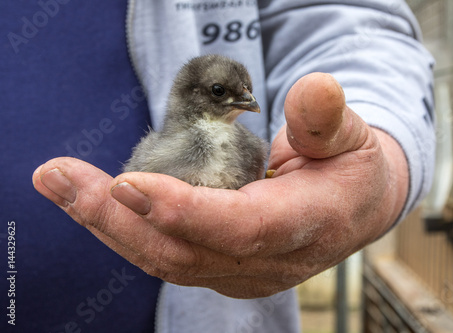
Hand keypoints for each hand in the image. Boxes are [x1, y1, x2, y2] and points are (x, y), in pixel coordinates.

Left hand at [32, 73, 407, 298]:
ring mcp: (242, 271)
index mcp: (307, 224)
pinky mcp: (223, 267)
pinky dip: (125, 228)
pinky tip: (91, 200)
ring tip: (59, 184)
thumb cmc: (350, 168)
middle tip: (59, 178)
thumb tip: (316, 88)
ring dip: (107, 224)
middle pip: (185, 254)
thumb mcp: (350, 135)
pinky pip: (166, 254)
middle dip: (118, 219)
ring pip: (166, 259)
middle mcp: (269, 260)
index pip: (243, 229)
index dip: (187, 212)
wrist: (353, 208)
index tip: (128, 184)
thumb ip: (328, 118)